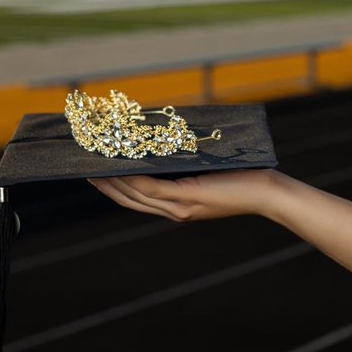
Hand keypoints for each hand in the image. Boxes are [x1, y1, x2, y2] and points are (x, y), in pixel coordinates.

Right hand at [88, 169, 279, 221]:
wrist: (267, 193)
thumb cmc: (244, 178)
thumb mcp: (208, 172)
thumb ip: (187, 165)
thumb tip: (168, 141)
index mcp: (178, 206)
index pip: (139, 199)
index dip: (115, 188)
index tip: (96, 174)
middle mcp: (175, 210)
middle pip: (130, 200)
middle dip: (105, 186)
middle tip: (84, 170)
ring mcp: (180, 206)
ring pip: (135, 195)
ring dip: (111, 182)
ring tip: (92, 168)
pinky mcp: (188, 197)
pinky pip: (151, 189)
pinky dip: (131, 180)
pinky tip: (116, 170)